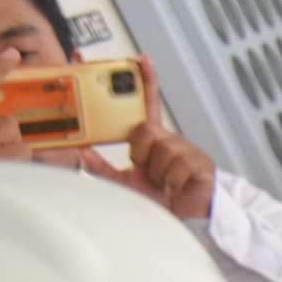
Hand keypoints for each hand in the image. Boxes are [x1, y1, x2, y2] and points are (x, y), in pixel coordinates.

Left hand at [82, 60, 214, 219]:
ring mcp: (187, 150)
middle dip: (141, 151)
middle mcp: (170, 139)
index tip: (140, 58)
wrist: (184, 222)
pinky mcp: (201, 164)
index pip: (147, 103)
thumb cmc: (157, 200)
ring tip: (163, 185)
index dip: (145, 80)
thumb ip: (99, 165)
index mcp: (152, 139)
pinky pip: (176, 166)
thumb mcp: (121, 182)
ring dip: (156, 172)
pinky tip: (177, 189)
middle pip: (147, 128)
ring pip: (160, 148)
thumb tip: (80, 149)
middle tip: (144, 170)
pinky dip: (172, 182)